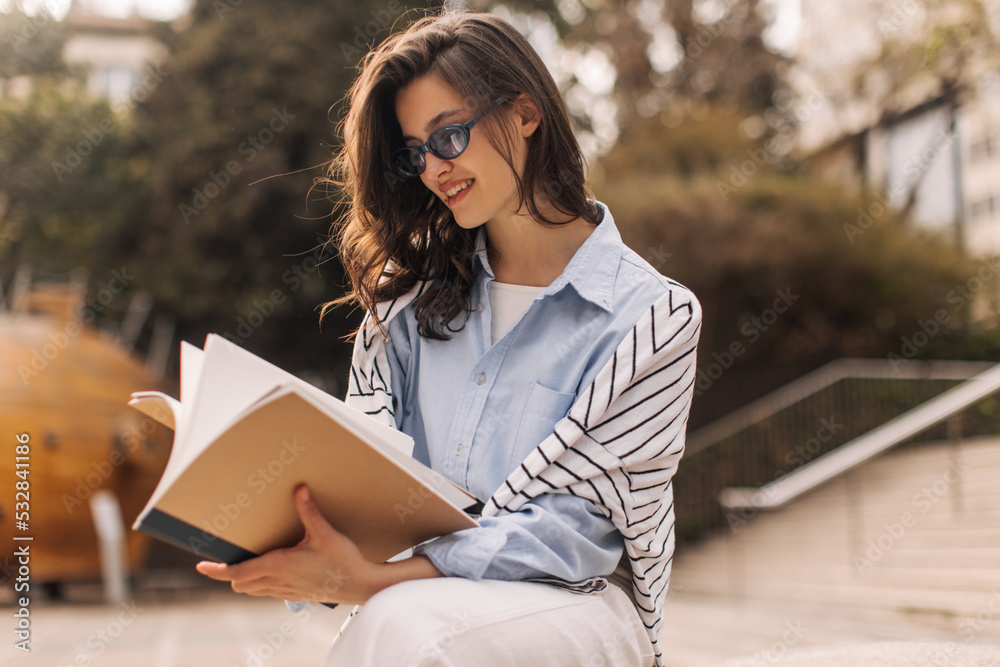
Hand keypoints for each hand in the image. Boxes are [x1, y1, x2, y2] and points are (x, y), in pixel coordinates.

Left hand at [195, 484, 443, 604]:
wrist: (362, 585)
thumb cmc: (343, 562)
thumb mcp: (324, 533)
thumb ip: (308, 510)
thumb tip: (299, 489)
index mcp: (279, 565)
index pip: (238, 572)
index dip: (217, 570)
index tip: (202, 566)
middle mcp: (278, 581)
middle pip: (240, 583)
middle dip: (229, 573)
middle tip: (221, 559)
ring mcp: (287, 591)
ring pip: (253, 590)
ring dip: (244, 579)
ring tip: (242, 564)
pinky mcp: (297, 595)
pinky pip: (268, 593)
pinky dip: (260, 584)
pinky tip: (271, 572)